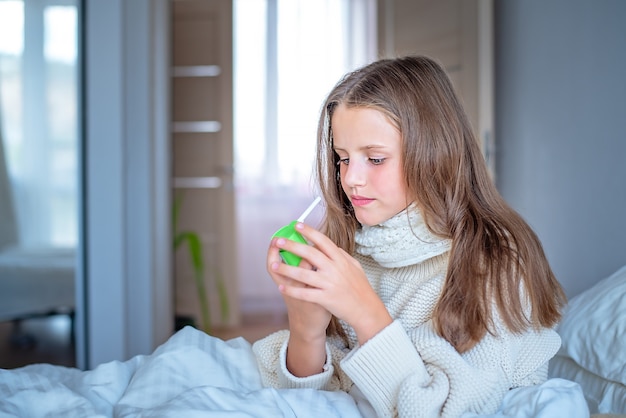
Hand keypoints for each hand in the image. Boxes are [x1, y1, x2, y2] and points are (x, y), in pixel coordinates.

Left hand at [273, 222, 392, 344]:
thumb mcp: (355, 267)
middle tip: (278, 241)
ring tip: (273, 265)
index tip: (297, 225)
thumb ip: (343, 256)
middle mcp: (334, 269)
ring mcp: (329, 284)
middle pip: (310, 254)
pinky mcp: (325, 298)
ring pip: (303, 274)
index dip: (309, 232)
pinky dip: (292, 290)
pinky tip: (281, 287)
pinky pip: (305, 293)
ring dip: (286, 269)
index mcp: (341, 260)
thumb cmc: (361, 288)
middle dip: (292, 246)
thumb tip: (331, 246)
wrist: (366, 310)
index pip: (323, 241)